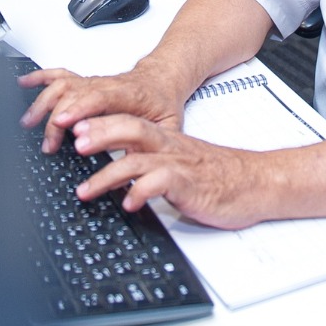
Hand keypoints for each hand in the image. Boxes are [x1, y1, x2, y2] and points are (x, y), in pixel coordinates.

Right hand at [18, 65, 185, 153]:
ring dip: (43, 102)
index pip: (102, 98)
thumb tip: (134, 168)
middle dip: (56, 119)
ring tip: (28, 123)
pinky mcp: (85, 82)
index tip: (65, 125)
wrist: (163, 79)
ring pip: (63, 85)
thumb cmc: (164, 104)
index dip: (81, 110)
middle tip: (49, 145)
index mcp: (130, 95)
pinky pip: (59, 75)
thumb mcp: (169, 128)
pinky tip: (23, 83)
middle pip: (75, 95)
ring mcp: (94, 82)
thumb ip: (152, 145)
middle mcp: (107, 86)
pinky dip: (39, 78)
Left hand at [70, 115, 270, 229]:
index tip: (71, 127)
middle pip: (131, 130)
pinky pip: (162, 185)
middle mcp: (169, 148)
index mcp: (163, 140)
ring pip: (139, 160)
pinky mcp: (190, 186)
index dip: (99, 122)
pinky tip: (128, 203)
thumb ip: (145, 165)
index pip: (127, 122)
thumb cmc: (214, 176)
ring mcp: (179, 166)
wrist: (253, 183)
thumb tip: (112, 177)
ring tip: (86, 188)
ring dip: (108, 173)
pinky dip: (142, 193)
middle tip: (73, 143)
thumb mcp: (174, 166)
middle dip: (99, 135)